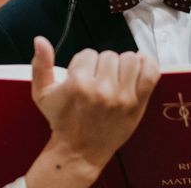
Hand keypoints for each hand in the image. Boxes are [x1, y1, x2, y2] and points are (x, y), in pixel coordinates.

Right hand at [31, 36, 159, 170]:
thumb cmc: (62, 120)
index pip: (87, 54)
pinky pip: (150, 72)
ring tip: (115, 78)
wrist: (79, 152)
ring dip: (122, 65)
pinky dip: (148, 64)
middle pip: (108, 55)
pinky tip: (138, 67)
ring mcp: (122, 96)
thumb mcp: (42, 94)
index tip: (82, 78)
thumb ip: (40, 65)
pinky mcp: (138, 103)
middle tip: (98, 81)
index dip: (84, 64)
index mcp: (78, 84)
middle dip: (102, 65)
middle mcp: (101, 89)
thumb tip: (40, 39)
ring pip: (129, 59)